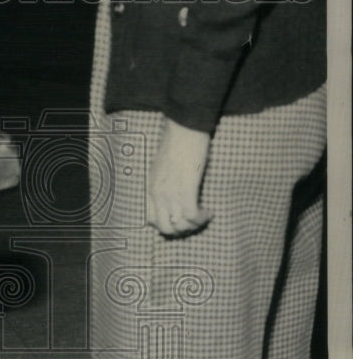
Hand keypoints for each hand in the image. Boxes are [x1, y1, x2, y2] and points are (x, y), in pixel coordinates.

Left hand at [147, 117, 212, 236]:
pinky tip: (209, 213)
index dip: (165, 224)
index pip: (149, 220)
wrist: (184, 127)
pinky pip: (192, 216)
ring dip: (194, 226)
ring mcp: (170, 192)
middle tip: (193, 223)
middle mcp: (157, 193)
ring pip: (179, 225)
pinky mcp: (186, 189)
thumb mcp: (162, 166)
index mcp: (149, 187)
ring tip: (203, 217)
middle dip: (181, 231)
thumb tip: (173, 193)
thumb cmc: (177, 142)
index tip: (178, 219)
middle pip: (165, 228)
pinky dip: (202, 219)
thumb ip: (163, 182)